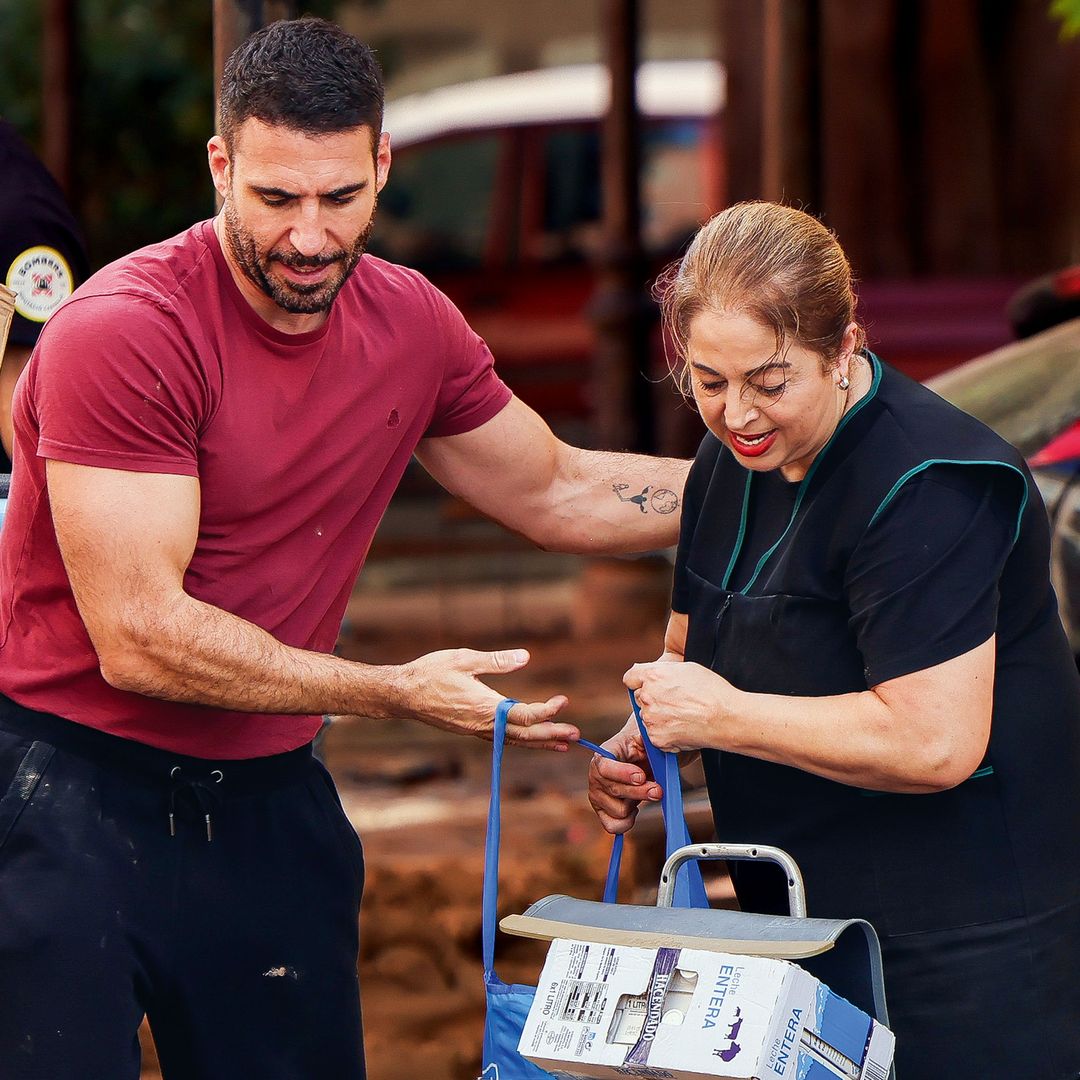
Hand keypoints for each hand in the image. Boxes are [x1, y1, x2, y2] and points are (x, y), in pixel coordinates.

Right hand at [393, 647, 577, 749]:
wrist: (402, 694)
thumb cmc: (430, 672)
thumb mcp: (463, 659)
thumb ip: (496, 661)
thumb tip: (525, 657)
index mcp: (484, 707)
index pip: (523, 715)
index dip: (546, 711)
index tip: (563, 701)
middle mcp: (483, 725)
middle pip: (524, 735)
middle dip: (551, 734)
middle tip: (576, 736)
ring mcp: (476, 731)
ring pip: (514, 740)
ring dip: (540, 742)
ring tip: (563, 745)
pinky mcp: (471, 730)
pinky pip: (502, 739)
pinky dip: (521, 740)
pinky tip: (531, 739)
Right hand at [587, 719, 662, 833]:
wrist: (643, 757)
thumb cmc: (645, 745)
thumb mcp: (647, 736)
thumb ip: (649, 736)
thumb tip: (655, 739)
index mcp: (604, 753)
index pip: (604, 767)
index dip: (622, 774)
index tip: (642, 776)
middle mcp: (595, 775)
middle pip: (615, 791)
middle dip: (641, 792)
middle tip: (658, 790)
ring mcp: (597, 794)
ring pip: (619, 810)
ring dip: (636, 803)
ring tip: (643, 791)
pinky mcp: (602, 811)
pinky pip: (612, 826)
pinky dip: (627, 822)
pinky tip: (635, 809)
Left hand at [624, 660, 735, 752]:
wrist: (726, 718)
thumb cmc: (712, 691)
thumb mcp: (686, 668)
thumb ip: (662, 669)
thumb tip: (647, 672)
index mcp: (653, 676)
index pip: (630, 677)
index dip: (639, 681)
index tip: (648, 685)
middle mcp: (647, 696)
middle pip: (640, 697)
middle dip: (652, 699)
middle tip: (675, 703)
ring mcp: (650, 719)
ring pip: (647, 717)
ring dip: (659, 717)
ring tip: (683, 716)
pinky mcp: (656, 738)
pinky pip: (655, 735)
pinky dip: (666, 734)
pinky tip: (683, 728)